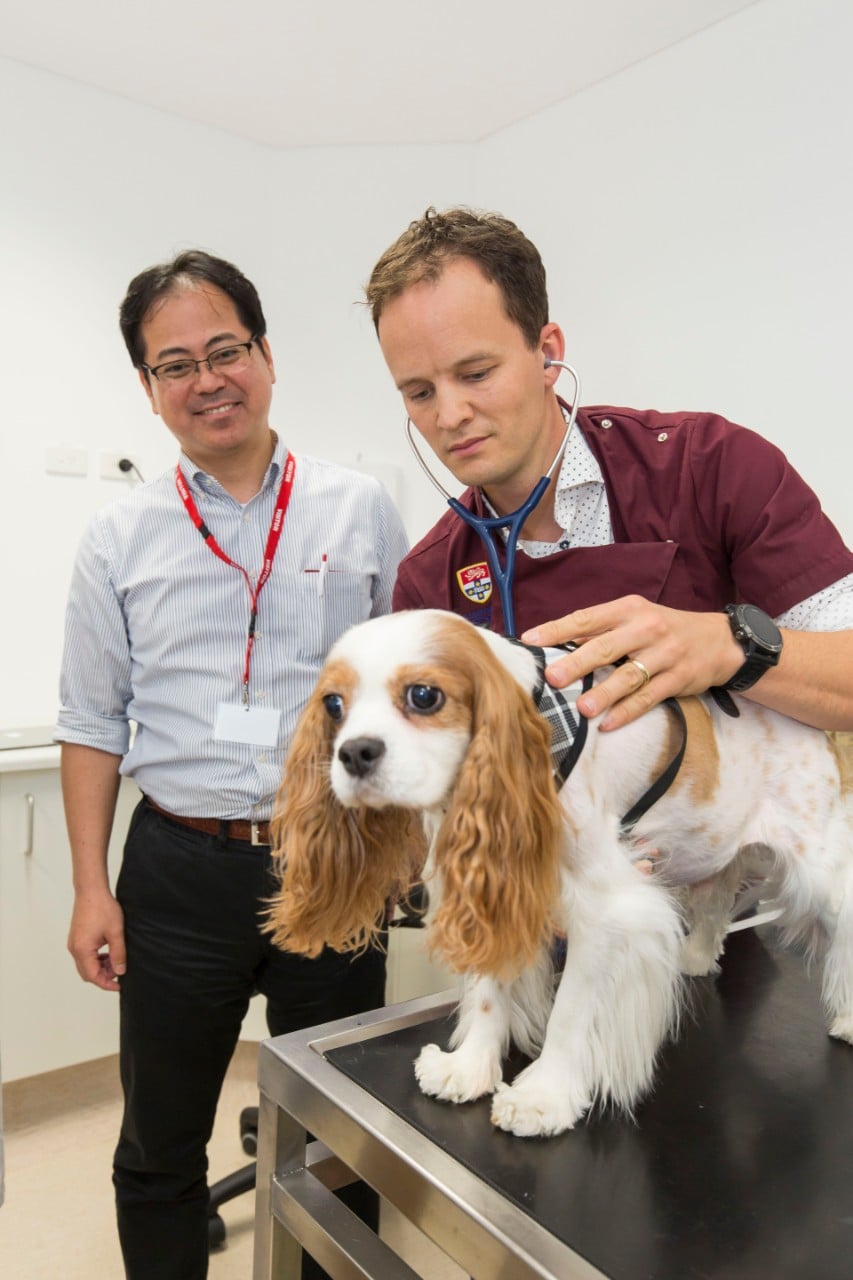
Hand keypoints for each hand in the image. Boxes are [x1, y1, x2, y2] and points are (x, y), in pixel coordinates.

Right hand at [67, 890, 126, 990]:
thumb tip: (120, 971)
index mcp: (82, 950)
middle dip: (103, 976)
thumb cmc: (102, 908)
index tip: (119, 986)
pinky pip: (84, 955)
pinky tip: (108, 952)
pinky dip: (96, 958)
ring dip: (100, 966)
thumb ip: (118, 954)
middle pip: (87, 973)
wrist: (91, 890)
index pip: (93, 976)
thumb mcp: (116, 933)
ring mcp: (74, 943)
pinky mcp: (76, 937)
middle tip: (119, 972)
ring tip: (116, 961)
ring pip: (86, 964)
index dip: (106, 983)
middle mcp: (74, 949)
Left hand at [522, 595, 743, 729]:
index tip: (530, 640)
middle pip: (606, 646)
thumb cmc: (664, 629)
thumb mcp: (635, 618)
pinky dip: (628, 712)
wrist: (719, 641)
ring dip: (604, 693)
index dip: (557, 629)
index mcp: (628, 609)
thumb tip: (557, 642)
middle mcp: (646, 628)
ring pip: (629, 675)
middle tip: (552, 677)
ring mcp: (664, 653)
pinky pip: (649, 697)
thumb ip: (600, 629)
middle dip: (577, 662)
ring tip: (582, 709)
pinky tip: (608, 724)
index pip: (586, 618)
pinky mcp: (679, 678)